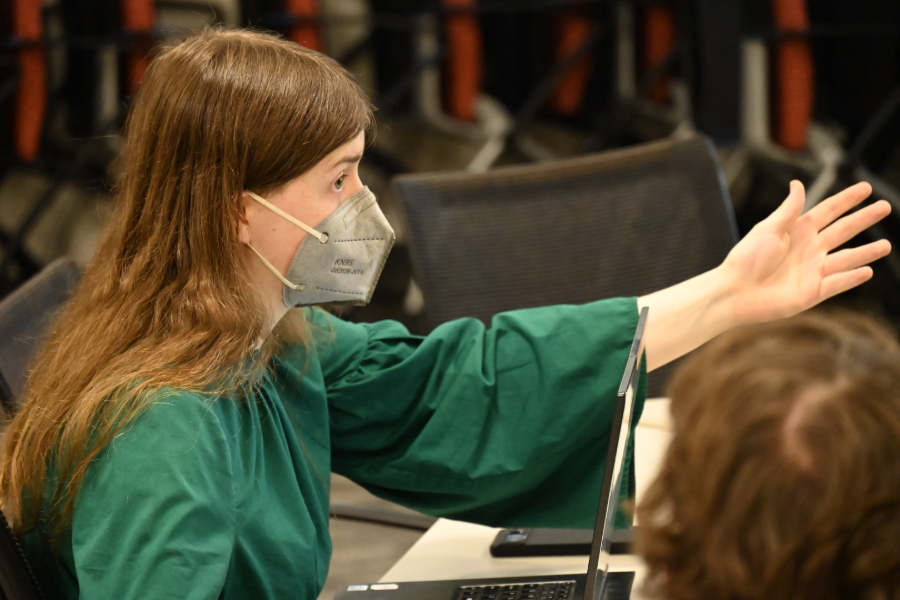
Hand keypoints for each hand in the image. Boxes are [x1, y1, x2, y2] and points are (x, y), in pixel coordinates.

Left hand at [722, 181, 891, 325]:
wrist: (734, 292)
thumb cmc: (745, 258)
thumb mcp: (768, 229)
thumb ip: (788, 210)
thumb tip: (798, 183)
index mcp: (797, 230)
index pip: (828, 211)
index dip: (847, 199)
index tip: (866, 187)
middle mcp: (809, 249)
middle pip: (843, 230)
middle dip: (864, 218)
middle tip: (886, 206)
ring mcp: (813, 271)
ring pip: (846, 258)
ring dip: (866, 252)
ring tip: (886, 245)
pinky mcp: (812, 293)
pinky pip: (837, 283)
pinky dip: (851, 278)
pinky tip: (867, 270)